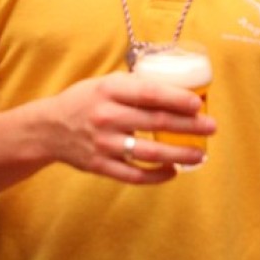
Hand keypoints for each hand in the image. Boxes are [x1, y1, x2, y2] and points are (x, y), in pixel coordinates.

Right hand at [44, 73, 213, 183]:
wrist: (48, 128)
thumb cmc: (84, 101)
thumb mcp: (105, 84)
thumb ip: (135, 87)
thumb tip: (177, 89)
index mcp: (108, 90)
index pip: (148, 93)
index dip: (176, 99)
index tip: (198, 105)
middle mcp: (106, 116)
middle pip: (154, 123)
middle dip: (188, 126)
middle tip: (211, 128)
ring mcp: (102, 144)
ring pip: (148, 152)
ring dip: (178, 154)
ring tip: (200, 154)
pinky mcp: (100, 166)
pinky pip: (133, 175)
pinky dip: (156, 175)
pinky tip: (173, 171)